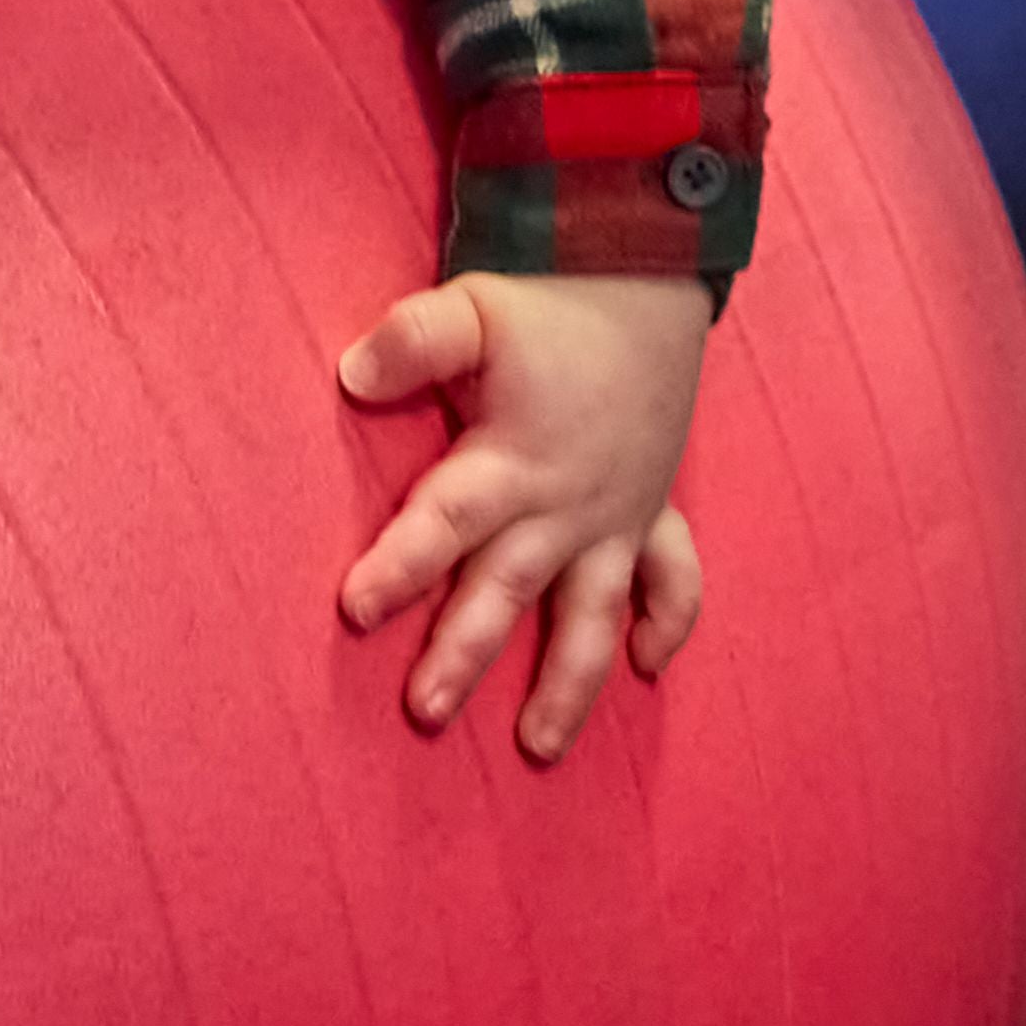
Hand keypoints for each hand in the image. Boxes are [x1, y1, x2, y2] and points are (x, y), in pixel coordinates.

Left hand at [329, 268, 709, 759]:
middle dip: (465, 652)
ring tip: (538, 746)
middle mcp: (562, 505)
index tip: (356, 608)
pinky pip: (674, 578)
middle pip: (506, 589)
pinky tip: (647, 667)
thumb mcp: (473, 307)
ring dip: (569, 681)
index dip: (399, 566)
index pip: (444, 522)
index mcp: (511, 461)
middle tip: (425, 712)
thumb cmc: (549, 305)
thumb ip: (414, 341)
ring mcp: (615, 515)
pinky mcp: (655, 509)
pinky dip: (669, 622)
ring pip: (591, 613)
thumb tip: (351, 373)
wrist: (646, 280)